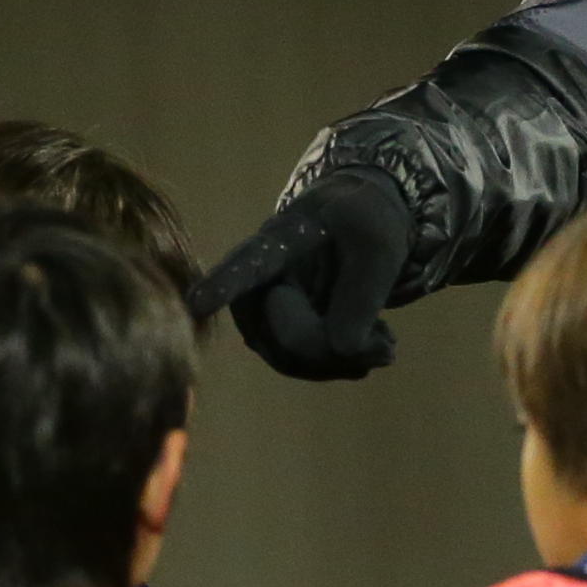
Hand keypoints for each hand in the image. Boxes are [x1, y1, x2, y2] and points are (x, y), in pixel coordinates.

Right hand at [196, 169, 414, 381]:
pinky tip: (373, 347)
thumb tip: (342, 349)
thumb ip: (362, 295)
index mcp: (276, 243)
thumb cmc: (363, 220)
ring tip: (384, 342)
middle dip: (336, 348)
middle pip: (284, 336)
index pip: (247, 265)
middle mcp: (257, 282)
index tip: (197, 302)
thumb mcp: (378, 244)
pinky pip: (305, 365)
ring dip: (344, 361)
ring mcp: (265, 315)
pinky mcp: (280, 337)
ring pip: (293, 360)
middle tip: (388, 345)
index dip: (222, 284)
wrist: (358, 225)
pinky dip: (343, 363)